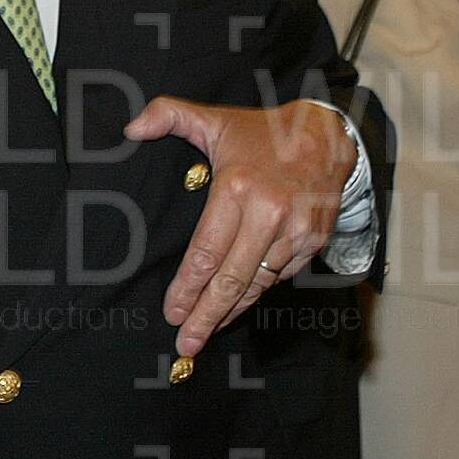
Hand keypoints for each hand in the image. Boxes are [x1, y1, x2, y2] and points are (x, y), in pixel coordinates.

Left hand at [126, 97, 354, 356]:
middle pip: (231, 279)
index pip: (206, 252)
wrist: (327, 135)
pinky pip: (280, 276)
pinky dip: (259, 291)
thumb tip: (131, 128)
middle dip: (205, 316)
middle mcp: (269, 214)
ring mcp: (296, 231)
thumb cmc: (262, 133)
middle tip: (186, 343)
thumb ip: (169, 116)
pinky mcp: (314, 241)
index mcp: (238, 189)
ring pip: (257, 283)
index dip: (186, 288)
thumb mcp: (214, 120)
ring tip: (208, 332)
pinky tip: (239, 303)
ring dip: (231, 311)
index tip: (171, 312)